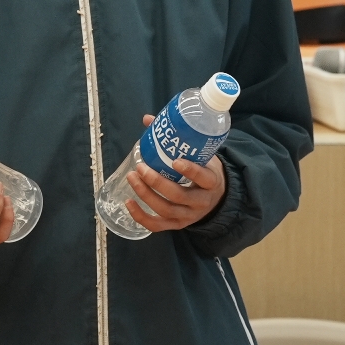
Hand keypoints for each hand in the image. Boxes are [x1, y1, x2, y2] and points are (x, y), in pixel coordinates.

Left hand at [124, 113, 227, 232]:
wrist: (216, 197)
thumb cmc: (205, 171)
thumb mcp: (201, 155)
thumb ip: (179, 139)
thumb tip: (148, 119)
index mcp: (211, 182)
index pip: (203, 178)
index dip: (190, 171)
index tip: (176, 160)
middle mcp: (201, 202)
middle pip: (177, 195)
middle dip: (156, 182)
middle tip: (141, 167)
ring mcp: (188, 216)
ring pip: (165, 210)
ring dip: (145, 194)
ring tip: (132, 178)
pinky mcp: (177, 225)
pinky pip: (157, 225)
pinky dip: (141, 216)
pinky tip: (129, 202)